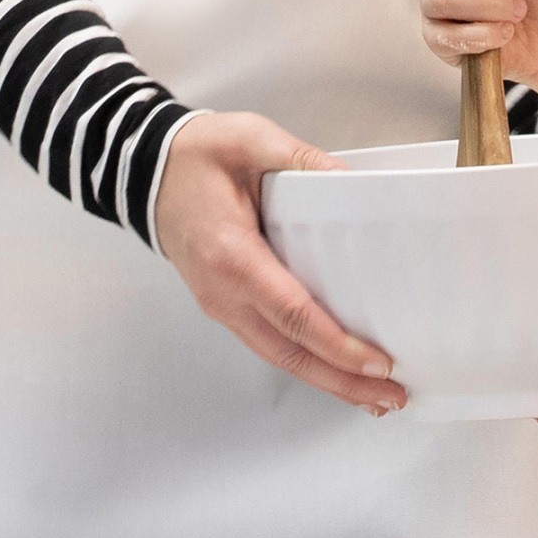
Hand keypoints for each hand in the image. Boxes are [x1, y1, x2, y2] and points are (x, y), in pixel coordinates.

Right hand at [155, 112, 409, 414]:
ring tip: (374, 396)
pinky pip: (269, 343)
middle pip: (289, 352)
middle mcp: (224, 292)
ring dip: (327, 380)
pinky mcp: (226, 304)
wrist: (144, 168)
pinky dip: (305, 363)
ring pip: (278, 356)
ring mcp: (221, 304)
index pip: (293, 313)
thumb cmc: (196, 156)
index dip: (337, 344)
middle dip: (343, 380)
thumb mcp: (253, 140)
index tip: (377, 362)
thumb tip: (352, 181)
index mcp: (232, 255)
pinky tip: (335, 370)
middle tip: (392, 397)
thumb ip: (304, 161)